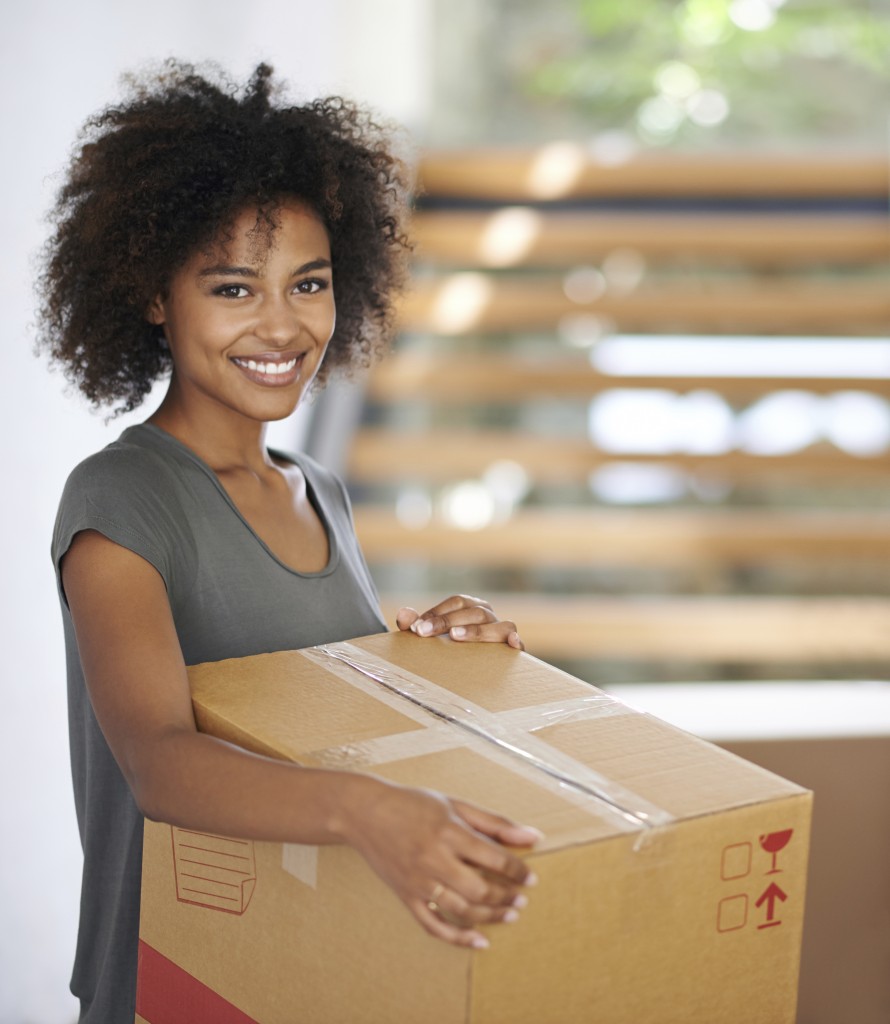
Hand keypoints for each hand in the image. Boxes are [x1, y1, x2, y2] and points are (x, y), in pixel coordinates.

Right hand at [341, 779, 540, 948]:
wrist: (365, 813)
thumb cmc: (412, 804)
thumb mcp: (455, 805)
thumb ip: (494, 822)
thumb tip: (534, 836)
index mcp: (449, 832)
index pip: (493, 858)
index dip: (518, 870)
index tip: (531, 877)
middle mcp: (433, 859)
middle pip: (479, 890)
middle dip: (506, 898)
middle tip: (522, 900)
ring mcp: (418, 881)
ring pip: (461, 910)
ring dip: (490, 918)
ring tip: (509, 915)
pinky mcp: (406, 896)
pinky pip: (434, 925)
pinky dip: (458, 937)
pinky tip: (479, 941)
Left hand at [396, 594, 523, 649]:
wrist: (471, 668)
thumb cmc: (448, 646)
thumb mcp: (430, 635)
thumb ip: (414, 624)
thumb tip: (403, 614)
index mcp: (470, 607)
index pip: (456, 603)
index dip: (436, 612)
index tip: (416, 627)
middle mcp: (488, 615)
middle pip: (473, 611)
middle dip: (447, 621)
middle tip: (424, 633)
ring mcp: (502, 631)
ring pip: (496, 624)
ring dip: (475, 631)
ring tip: (454, 637)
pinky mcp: (513, 649)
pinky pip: (518, 642)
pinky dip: (515, 641)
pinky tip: (510, 643)